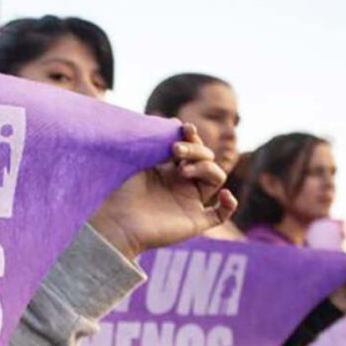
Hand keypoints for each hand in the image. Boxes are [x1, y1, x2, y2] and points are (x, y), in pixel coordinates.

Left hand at [88, 124, 237, 259]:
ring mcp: (190, 202)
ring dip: (205, 167)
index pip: (192, 149)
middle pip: (206, 159)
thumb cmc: (122, 193)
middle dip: (195, 149)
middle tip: (175, 149)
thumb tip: (176, 123)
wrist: (116, 223)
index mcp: (170, 170)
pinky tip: (224, 195)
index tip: (184, 128)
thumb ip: (158, 145)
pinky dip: (229, 204)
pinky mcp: (195, 222)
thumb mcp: (140, 163)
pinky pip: (221, 214)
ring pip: (216, 177)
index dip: (193, 137)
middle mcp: (183, 185)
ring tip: (182, 169)